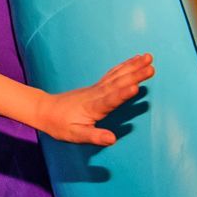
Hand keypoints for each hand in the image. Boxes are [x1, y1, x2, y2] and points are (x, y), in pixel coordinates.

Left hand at [38, 54, 153, 145]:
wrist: (45, 110)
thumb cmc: (60, 125)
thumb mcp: (75, 135)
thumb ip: (94, 136)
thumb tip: (112, 139)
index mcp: (92, 107)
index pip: (109, 100)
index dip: (122, 94)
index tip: (136, 87)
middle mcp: (96, 95)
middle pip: (117, 83)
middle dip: (135, 75)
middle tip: (151, 67)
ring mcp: (96, 88)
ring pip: (117, 75)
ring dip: (133, 66)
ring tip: (148, 57)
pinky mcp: (97, 86)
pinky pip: (113, 74)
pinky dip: (124, 66)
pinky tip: (135, 60)